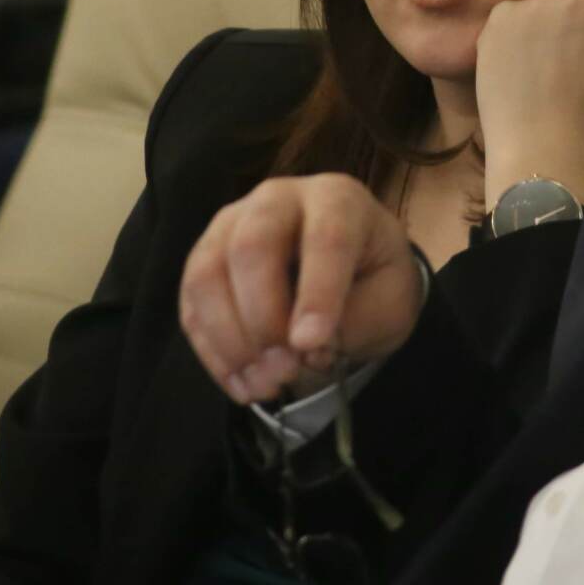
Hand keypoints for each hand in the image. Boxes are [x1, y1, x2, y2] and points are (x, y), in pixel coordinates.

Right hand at [180, 174, 424, 403]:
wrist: (349, 276)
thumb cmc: (372, 280)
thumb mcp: (392, 301)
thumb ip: (357, 319)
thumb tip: (307, 347)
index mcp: (336, 199)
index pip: (325, 237)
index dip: (317, 293)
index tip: (312, 343)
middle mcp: (276, 200)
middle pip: (251, 246)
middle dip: (263, 317)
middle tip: (287, 369)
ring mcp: (230, 225)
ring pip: (207, 274)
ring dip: (231, 340)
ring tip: (266, 385)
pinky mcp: (204, 260)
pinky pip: (192, 305)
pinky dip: (214, 353)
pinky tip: (245, 384)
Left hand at [474, 0, 583, 211]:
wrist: (545, 146)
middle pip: (577, 1)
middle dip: (573, 23)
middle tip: (564, 63)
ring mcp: (540, 1)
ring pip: (541, 9)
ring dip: (540, 29)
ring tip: (536, 72)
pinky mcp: (503, 14)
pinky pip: (509, 19)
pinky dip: (509, 38)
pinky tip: (514, 70)